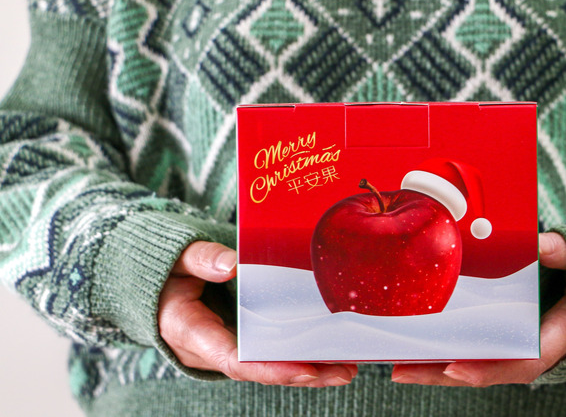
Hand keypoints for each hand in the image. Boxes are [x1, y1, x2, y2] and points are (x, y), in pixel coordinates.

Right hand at [158, 241, 357, 386]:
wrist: (152, 285)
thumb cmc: (164, 271)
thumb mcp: (175, 258)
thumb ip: (200, 259)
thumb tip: (231, 264)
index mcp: (190, 332)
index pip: (235, 359)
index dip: (271, 368)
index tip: (305, 369)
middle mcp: (209, 349)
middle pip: (261, 369)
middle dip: (303, 373)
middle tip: (344, 370)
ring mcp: (225, 347)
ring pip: (269, 366)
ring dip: (308, 368)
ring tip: (347, 366)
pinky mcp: (238, 340)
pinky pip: (269, 353)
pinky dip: (298, 354)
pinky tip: (329, 352)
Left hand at [391, 232, 565, 386]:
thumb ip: (563, 253)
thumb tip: (541, 244)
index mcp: (559, 336)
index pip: (522, 362)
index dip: (488, 368)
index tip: (454, 367)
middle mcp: (536, 350)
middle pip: (487, 370)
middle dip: (443, 374)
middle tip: (402, 370)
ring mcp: (520, 346)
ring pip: (477, 364)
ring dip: (438, 367)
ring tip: (399, 364)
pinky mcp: (508, 337)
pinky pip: (476, 349)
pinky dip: (448, 352)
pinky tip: (417, 348)